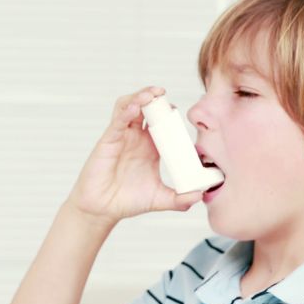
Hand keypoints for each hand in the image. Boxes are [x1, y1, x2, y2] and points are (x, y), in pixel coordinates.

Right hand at [66, 86, 203, 224]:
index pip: (161, 121)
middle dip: (153, 97)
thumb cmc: (127, 201)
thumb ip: (180, 198)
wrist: (103, 210)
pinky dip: (126, 111)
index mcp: (149, 146)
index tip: (178, 114)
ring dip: (139, 97)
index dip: (168, 113)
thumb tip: (199, 195)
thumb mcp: (160, 199)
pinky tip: (136, 108)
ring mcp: (121, 137)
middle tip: (163, 93)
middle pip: (144, 107)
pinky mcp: (108, 141)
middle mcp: (135, 138)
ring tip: (151, 95)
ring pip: (128, 106)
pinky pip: (117, 121)